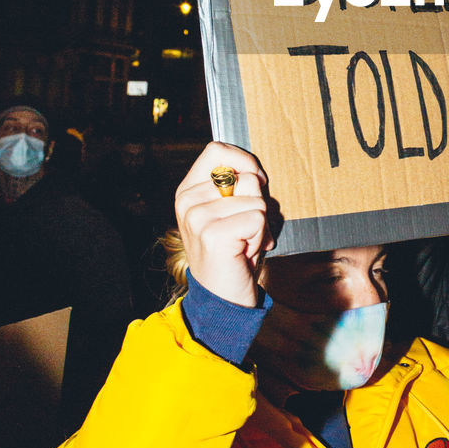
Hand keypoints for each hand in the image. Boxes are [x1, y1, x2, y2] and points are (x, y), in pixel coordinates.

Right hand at [175, 142, 273, 307]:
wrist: (221, 298)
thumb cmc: (232, 251)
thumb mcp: (228, 211)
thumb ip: (234, 185)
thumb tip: (255, 171)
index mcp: (188, 190)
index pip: (217, 150)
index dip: (244, 162)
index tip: (252, 183)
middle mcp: (188, 201)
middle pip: (247, 176)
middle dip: (257, 204)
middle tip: (244, 230)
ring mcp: (197, 217)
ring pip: (257, 199)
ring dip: (260, 225)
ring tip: (243, 242)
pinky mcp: (213, 234)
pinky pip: (258, 217)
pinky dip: (260, 237)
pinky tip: (244, 252)